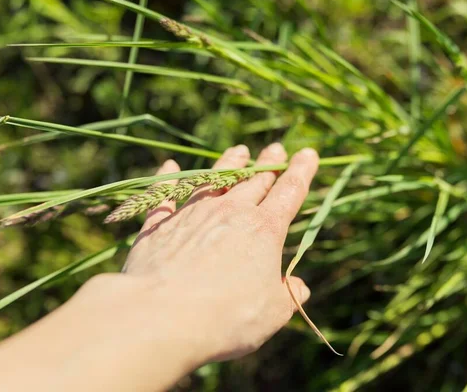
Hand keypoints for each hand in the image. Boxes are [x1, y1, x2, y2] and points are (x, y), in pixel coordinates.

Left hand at [123, 143, 318, 360]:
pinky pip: (165, 195)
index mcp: (264, 231)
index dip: (301, 172)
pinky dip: (168, 178)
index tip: (308, 154)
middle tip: (275, 149)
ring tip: (238, 151)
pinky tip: (170, 166)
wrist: (165, 315)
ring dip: (229, 164)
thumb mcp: (273, 312)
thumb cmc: (228, 317)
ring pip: (215, 180)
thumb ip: (288, 295)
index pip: (289, 193)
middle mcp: (229, 213)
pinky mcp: (159, 224)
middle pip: (254, 181)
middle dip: (268, 164)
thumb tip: (298, 287)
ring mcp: (192, 214)